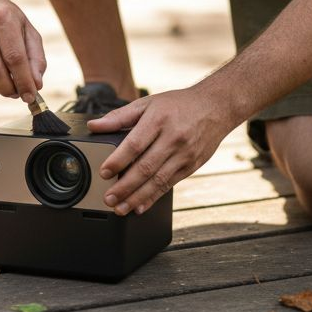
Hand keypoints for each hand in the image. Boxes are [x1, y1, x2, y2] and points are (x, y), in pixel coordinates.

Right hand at [0, 0, 45, 99]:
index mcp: (2, 18)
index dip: (24, 81)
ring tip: (4, 86)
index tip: (30, 96)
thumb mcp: (28, 31)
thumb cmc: (6, 20)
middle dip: (9, 89)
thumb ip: (36, 59)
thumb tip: (36, 85)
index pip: (14, 58)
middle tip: (17, 93)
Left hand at [88, 87, 235, 215]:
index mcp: (158, 120)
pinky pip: (170, 185)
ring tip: (120, 208)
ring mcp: (184, 154)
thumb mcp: (148, 103)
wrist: (216, 107)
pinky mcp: (191, 166)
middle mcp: (173, 138)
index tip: (104, 172)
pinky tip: (140, 206)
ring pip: (158, 181)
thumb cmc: (179, 104)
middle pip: (146, 167)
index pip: (135, 144)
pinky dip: (154, 197)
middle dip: (125, 187)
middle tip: (109, 198)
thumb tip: (95, 125)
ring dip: (137, 198)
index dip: (118, 160)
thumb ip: (119, 116)